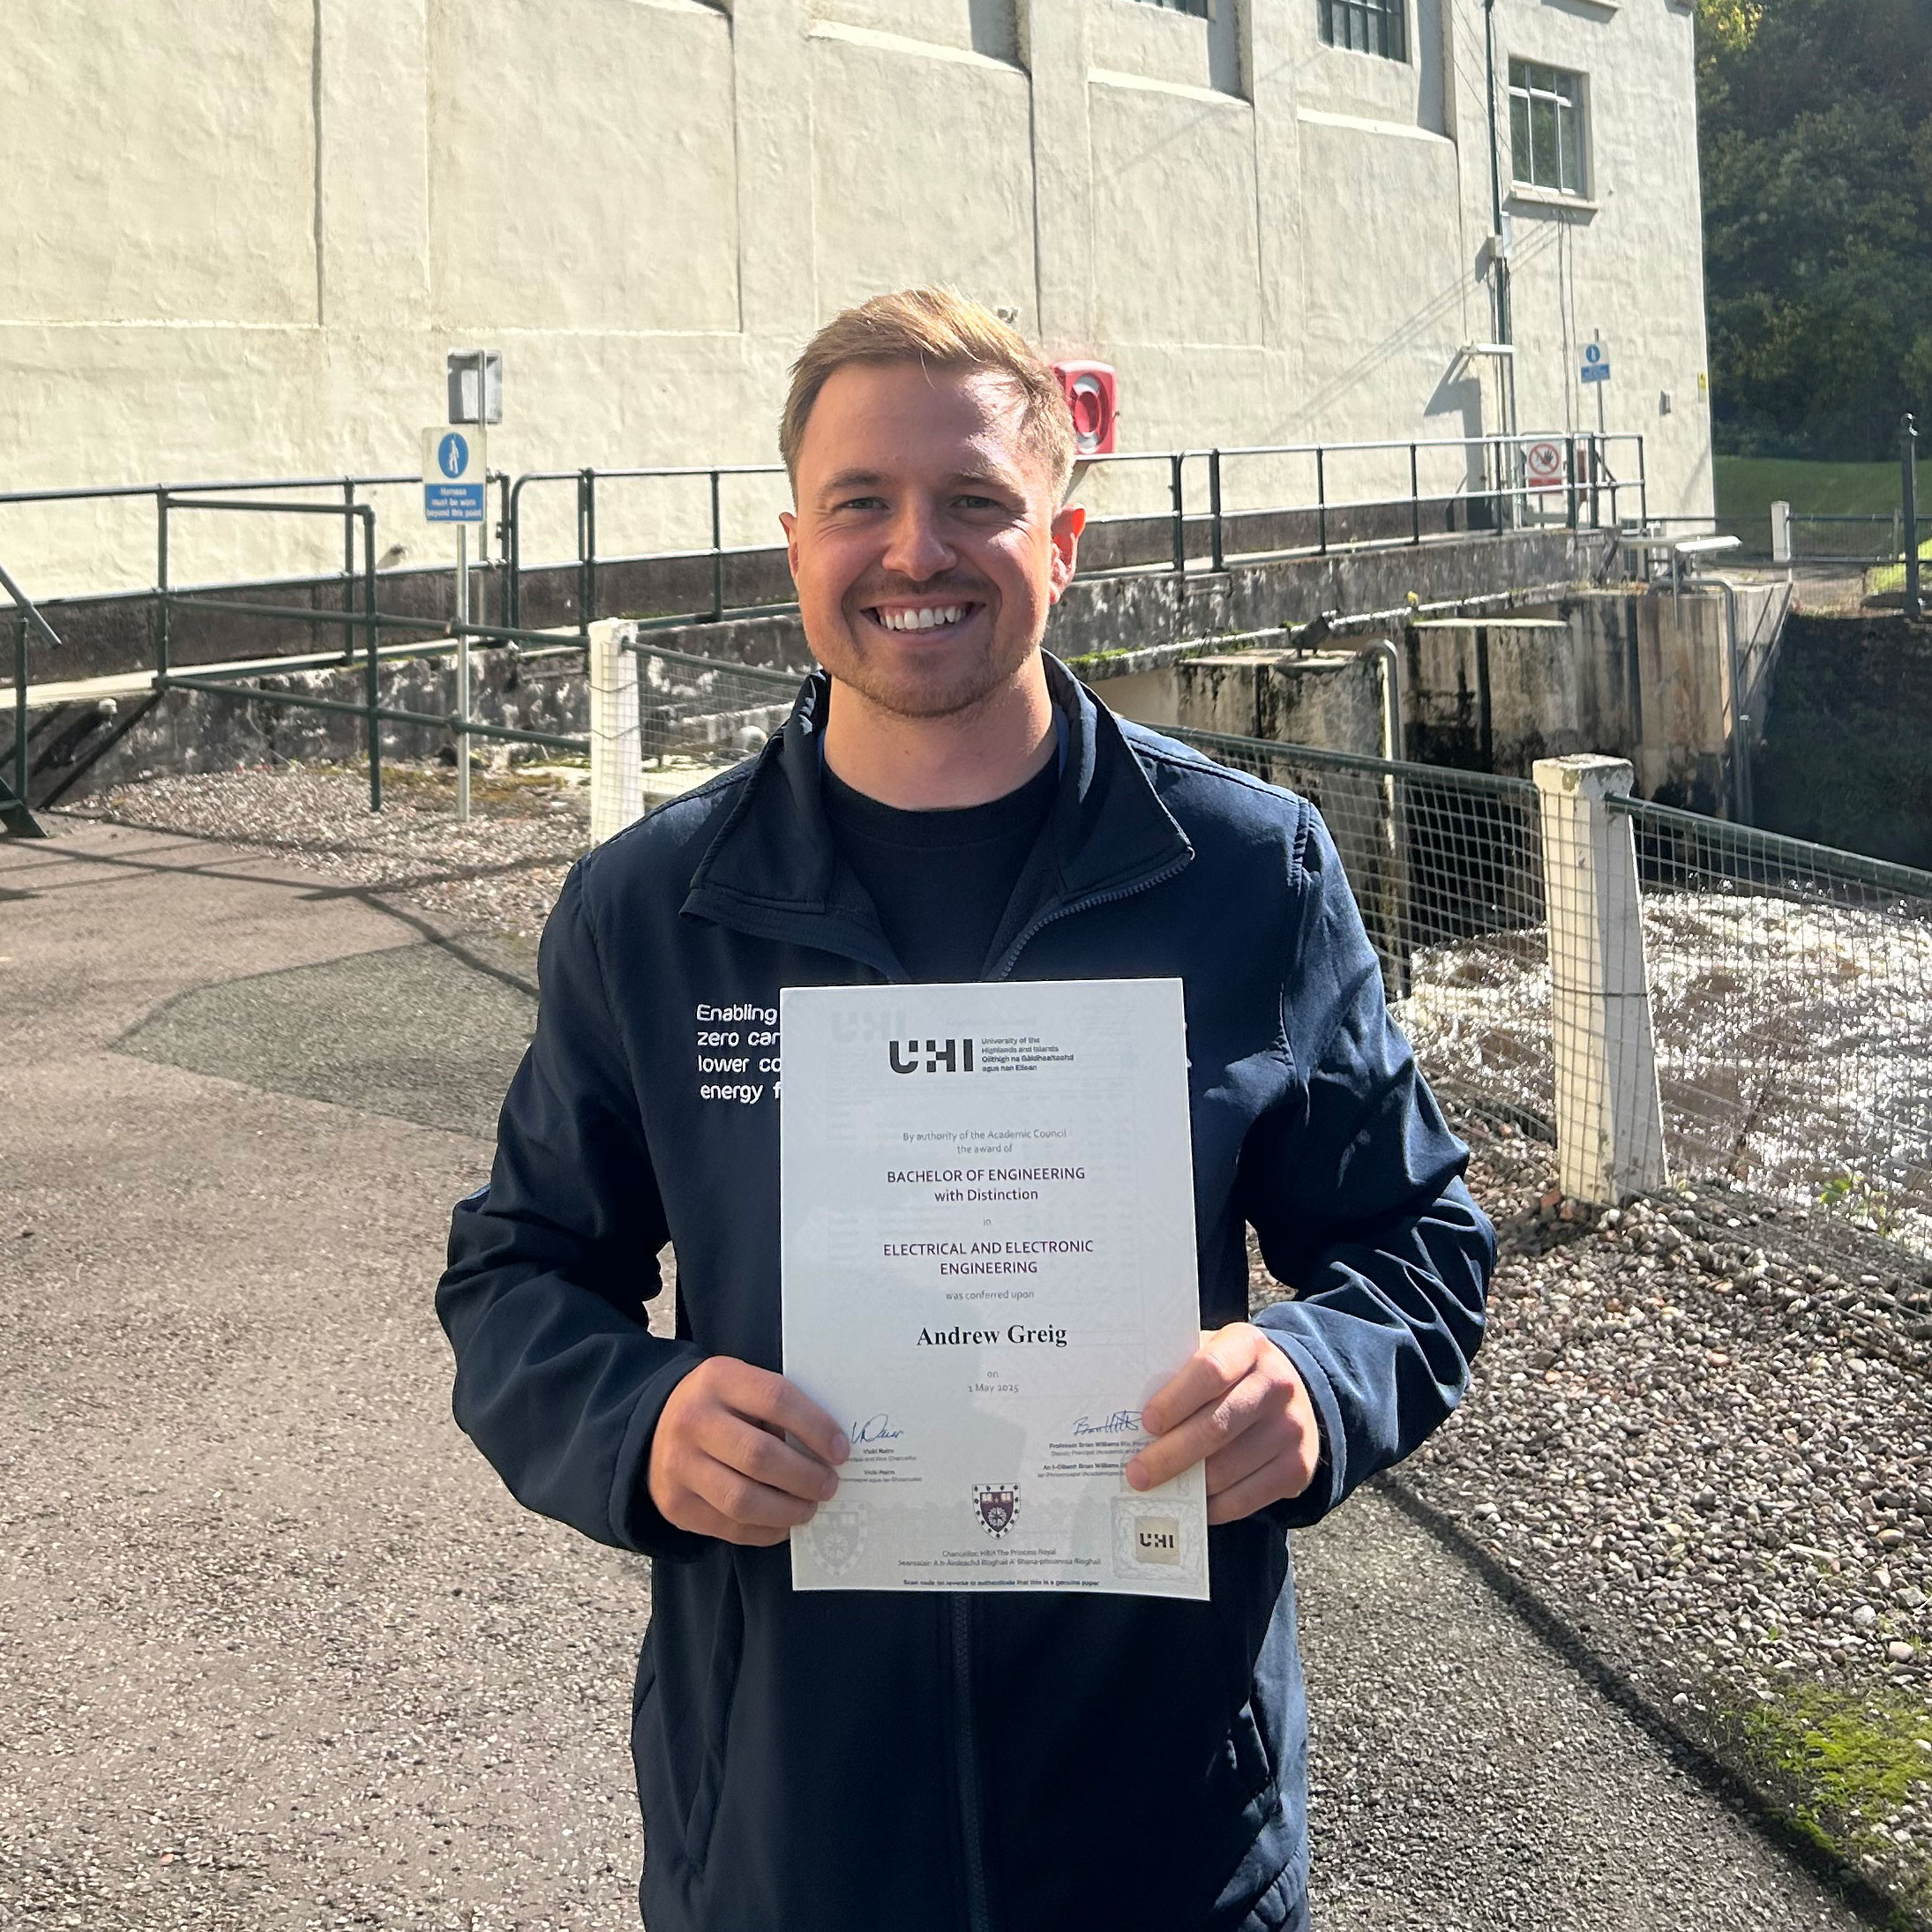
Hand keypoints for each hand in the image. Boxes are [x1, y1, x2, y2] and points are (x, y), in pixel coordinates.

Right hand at [647, 1357, 848, 1545]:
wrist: (654, 1428)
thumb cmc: (720, 1406)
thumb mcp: (742, 1386)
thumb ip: (778, 1409)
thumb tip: (831, 1451)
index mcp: (718, 1379)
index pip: (776, 1400)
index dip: (815, 1427)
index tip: (841, 1451)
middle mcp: (693, 1420)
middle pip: (760, 1456)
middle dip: (805, 1477)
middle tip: (830, 1485)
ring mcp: (680, 1465)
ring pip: (744, 1500)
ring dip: (788, 1510)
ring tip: (810, 1507)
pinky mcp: (676, 1505)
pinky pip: (730, 1528)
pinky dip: (766, 1530)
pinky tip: (783, 1523)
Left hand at [1126, 1324, 1319, 1525]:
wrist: (1291, 1391)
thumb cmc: (1229, 1375)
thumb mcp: (1209, 1355)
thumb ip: (1176, 1375)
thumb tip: (1125, 1414)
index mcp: (1247, 1346)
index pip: (1210, 1371)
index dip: (1175, 1400)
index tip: (1146, 1423)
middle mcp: (1277, 1384)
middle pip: (1216, 1427)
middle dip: (1169, 1456)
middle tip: (1137, 1474)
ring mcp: (1292, 1427)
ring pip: (1227, 1469)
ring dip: (1187, 1486)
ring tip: (1157, 1490)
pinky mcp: (1298, 1466)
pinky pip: (1247, 1498)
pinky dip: (1213, 1507)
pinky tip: (1192, 1504)